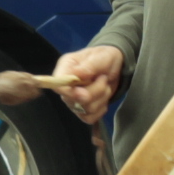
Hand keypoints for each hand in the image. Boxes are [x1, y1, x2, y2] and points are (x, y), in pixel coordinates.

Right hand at [0, 44, 122, 125]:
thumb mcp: (99, 57)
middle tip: (102, 79)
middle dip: (92, 93)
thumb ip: (87, 67)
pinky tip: (104, 98)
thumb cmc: (105, 56)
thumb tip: (73, 76)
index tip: (81, 87)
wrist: (118, 63)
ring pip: (81, 111)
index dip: (68, 90)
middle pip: (71, 100)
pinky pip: (89, 118)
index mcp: (63, 69)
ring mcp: (73, 99)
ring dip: (99, 100)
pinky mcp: (84, 109)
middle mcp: (64, 86)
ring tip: (105, 84)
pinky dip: (100, 110)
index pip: (55, 84)